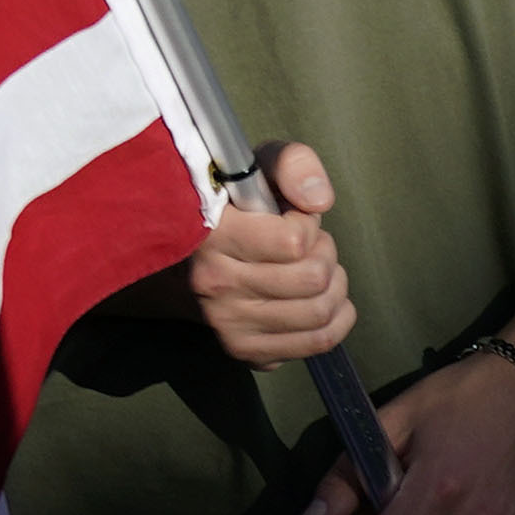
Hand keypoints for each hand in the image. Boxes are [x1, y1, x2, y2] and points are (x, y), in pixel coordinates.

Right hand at [190, 140, 354, 366]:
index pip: (293, 243)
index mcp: (208, 236)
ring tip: (316, 268)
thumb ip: (291, 165)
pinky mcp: (243, 349)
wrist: (178, 260)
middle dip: (325, 254)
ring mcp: (226, 323)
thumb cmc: (227, 207)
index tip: (290, 216)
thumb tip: (319, 201)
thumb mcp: (253, 167)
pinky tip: (320, 299)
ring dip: (334, 286)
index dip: (306, 224)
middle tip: (309, 244)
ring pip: (320, 313)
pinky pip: (317, 342)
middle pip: (313, 279)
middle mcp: (213, 285)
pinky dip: (336, 320)